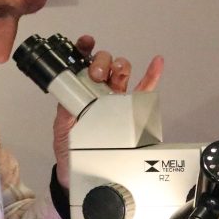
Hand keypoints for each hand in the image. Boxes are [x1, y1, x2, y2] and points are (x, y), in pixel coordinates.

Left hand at [53, 35, 163, 188]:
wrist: (81, 173)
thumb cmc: (70, 150)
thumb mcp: (62, 128)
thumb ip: (66, 110)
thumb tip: (71, 96)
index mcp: (80, 92)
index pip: (83, 63)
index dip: (85, 49)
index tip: (86, 44)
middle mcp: (99, 92)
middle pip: (106, 64)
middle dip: (102, 61)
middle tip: (96, 74)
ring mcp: (116, 100)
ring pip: (122, 73)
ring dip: (121, 67)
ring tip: (115, 75)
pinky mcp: (132, 112)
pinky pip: (144, 91)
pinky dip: (152, 76)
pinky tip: (156, 63)